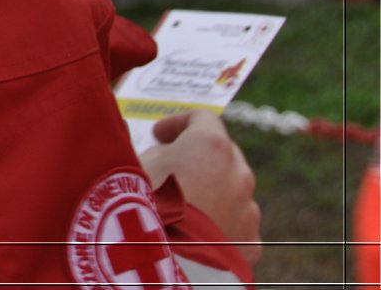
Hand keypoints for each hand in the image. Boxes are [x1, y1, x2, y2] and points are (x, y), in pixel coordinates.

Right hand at [140, 111, 260, 264]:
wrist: (166, 262)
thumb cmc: (143, 205)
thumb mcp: (130, 165)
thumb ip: (138, 147)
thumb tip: (130, 135)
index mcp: (210, 145)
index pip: (202, 118)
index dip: (177, 123)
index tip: (158, 134)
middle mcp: (238, 172)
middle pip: (223, 153)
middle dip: (199, 157)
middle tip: (171, 168)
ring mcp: (248, 209)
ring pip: (233, 191)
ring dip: (212, 191)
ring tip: (184, 207)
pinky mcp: (251, 243)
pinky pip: (237, 226)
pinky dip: (221, 225)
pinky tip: (198, 234)